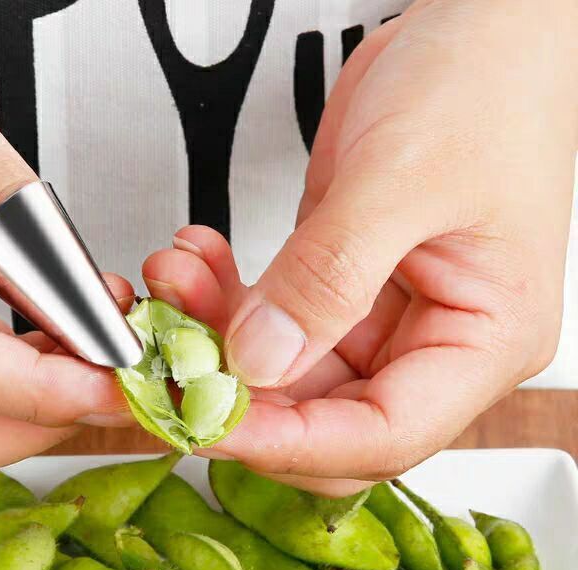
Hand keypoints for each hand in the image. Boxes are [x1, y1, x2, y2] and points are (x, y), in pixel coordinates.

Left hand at [144, 0, 576, 494]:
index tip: (206, 420)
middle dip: (241, 398)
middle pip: (324, 421)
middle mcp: (432, 345)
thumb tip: (259, 359)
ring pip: (283, 375)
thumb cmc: (485, 86)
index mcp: (483, 341)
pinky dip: (224, 300)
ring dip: (216, 338)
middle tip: (173, 364)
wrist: (478, 30)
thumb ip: (327, 278)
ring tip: (174, 282)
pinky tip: (197, 264)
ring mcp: (381, 321)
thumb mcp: (402, 179)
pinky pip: (270, 323)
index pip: (380, 434)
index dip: (289, 441)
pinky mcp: (338, 290)